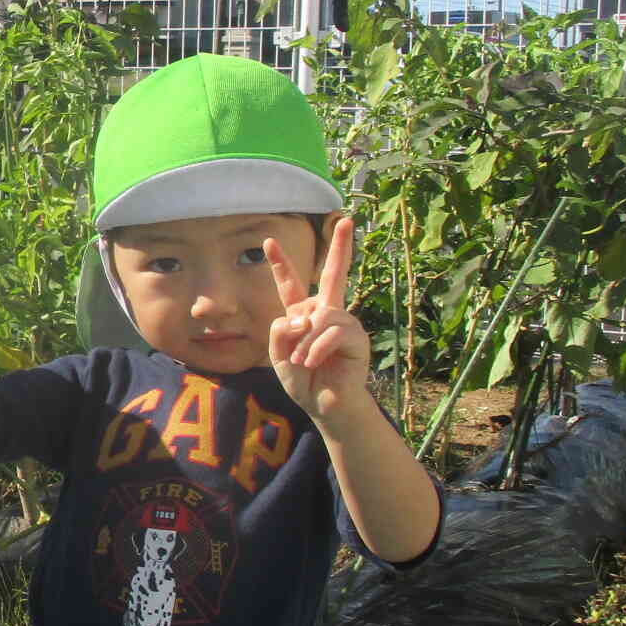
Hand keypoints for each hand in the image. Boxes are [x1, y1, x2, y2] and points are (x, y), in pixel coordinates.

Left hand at [266, 216, 370, 421]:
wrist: (324, 405)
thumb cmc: (303, 380)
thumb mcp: (278, 354)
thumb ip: (280, 330)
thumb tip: (301, 317)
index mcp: (303, 314)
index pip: (290, 284)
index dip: (280, 263)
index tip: (268, 241)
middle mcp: (326, 313)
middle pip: (334, 274)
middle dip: (342, 247)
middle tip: (348, 220)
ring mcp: (344, 323)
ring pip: (320, 315)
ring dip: (305, 341)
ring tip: (302, 361)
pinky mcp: (356, 337)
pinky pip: (331, 331)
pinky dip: (316, 348)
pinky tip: (312, 362)